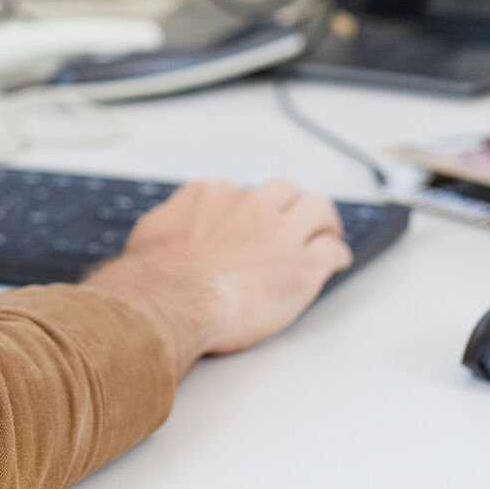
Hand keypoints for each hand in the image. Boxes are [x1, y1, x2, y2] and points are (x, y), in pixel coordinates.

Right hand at [83, 180, 350, 377]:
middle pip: (284, 191)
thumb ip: (169, 226)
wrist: (172, 297)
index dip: (247, 210)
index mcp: (212, 196)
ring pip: (317, 209)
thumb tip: (165, 234)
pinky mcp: (302, 267)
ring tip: (328, 230)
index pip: (238, 192)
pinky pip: (332, 251)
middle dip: (292, 202)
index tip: (248, 222)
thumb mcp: (151, 234)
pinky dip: (336, 254)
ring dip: (324, 220)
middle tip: (300, 214)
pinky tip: (337, 259)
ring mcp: (279, 234)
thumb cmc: (155, 276)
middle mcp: (250, 206)